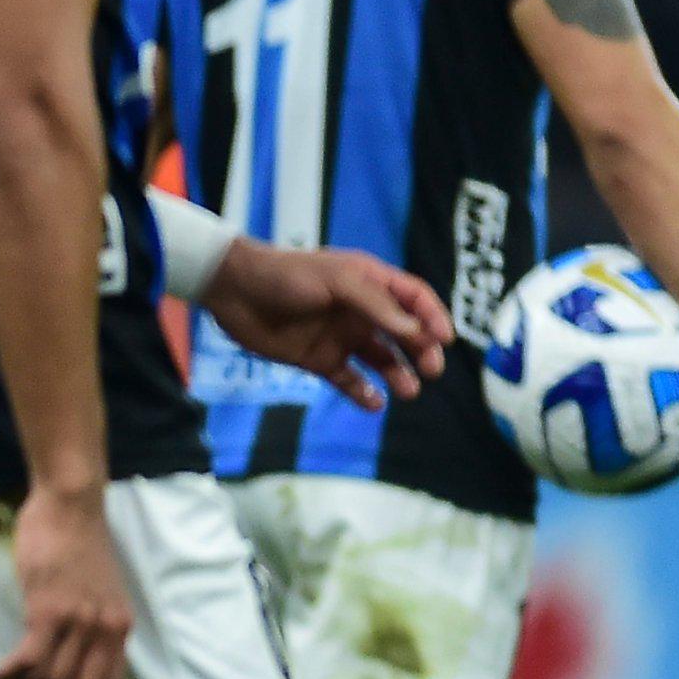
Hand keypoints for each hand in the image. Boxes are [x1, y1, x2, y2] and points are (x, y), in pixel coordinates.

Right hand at [0, 485, 130, 678]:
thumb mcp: (101, 589)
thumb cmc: (79, 541)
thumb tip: (73, 652)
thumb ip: (94, 621)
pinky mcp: (47, 609)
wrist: (70, 505)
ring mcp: (77, 621)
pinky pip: (29, 660)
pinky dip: (9, 675)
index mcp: (120, 626)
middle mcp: (104, 629)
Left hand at [199, 240, 449, 406]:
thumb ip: (378, 307)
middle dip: (422, 351)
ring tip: (408, 391)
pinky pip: (349, 380)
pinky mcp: (318, 359)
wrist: (234, 291)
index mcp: (369, 282)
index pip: (414, 298)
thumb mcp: (339, 281)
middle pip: (404, 333)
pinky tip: (374, 402)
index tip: (444, 340)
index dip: (433, 317)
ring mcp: (339, 336)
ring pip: (381, 359)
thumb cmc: (288, 275)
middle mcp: (360, 311)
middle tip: (430, 370)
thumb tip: (419, 333)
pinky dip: (363, 392)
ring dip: (398, 374)